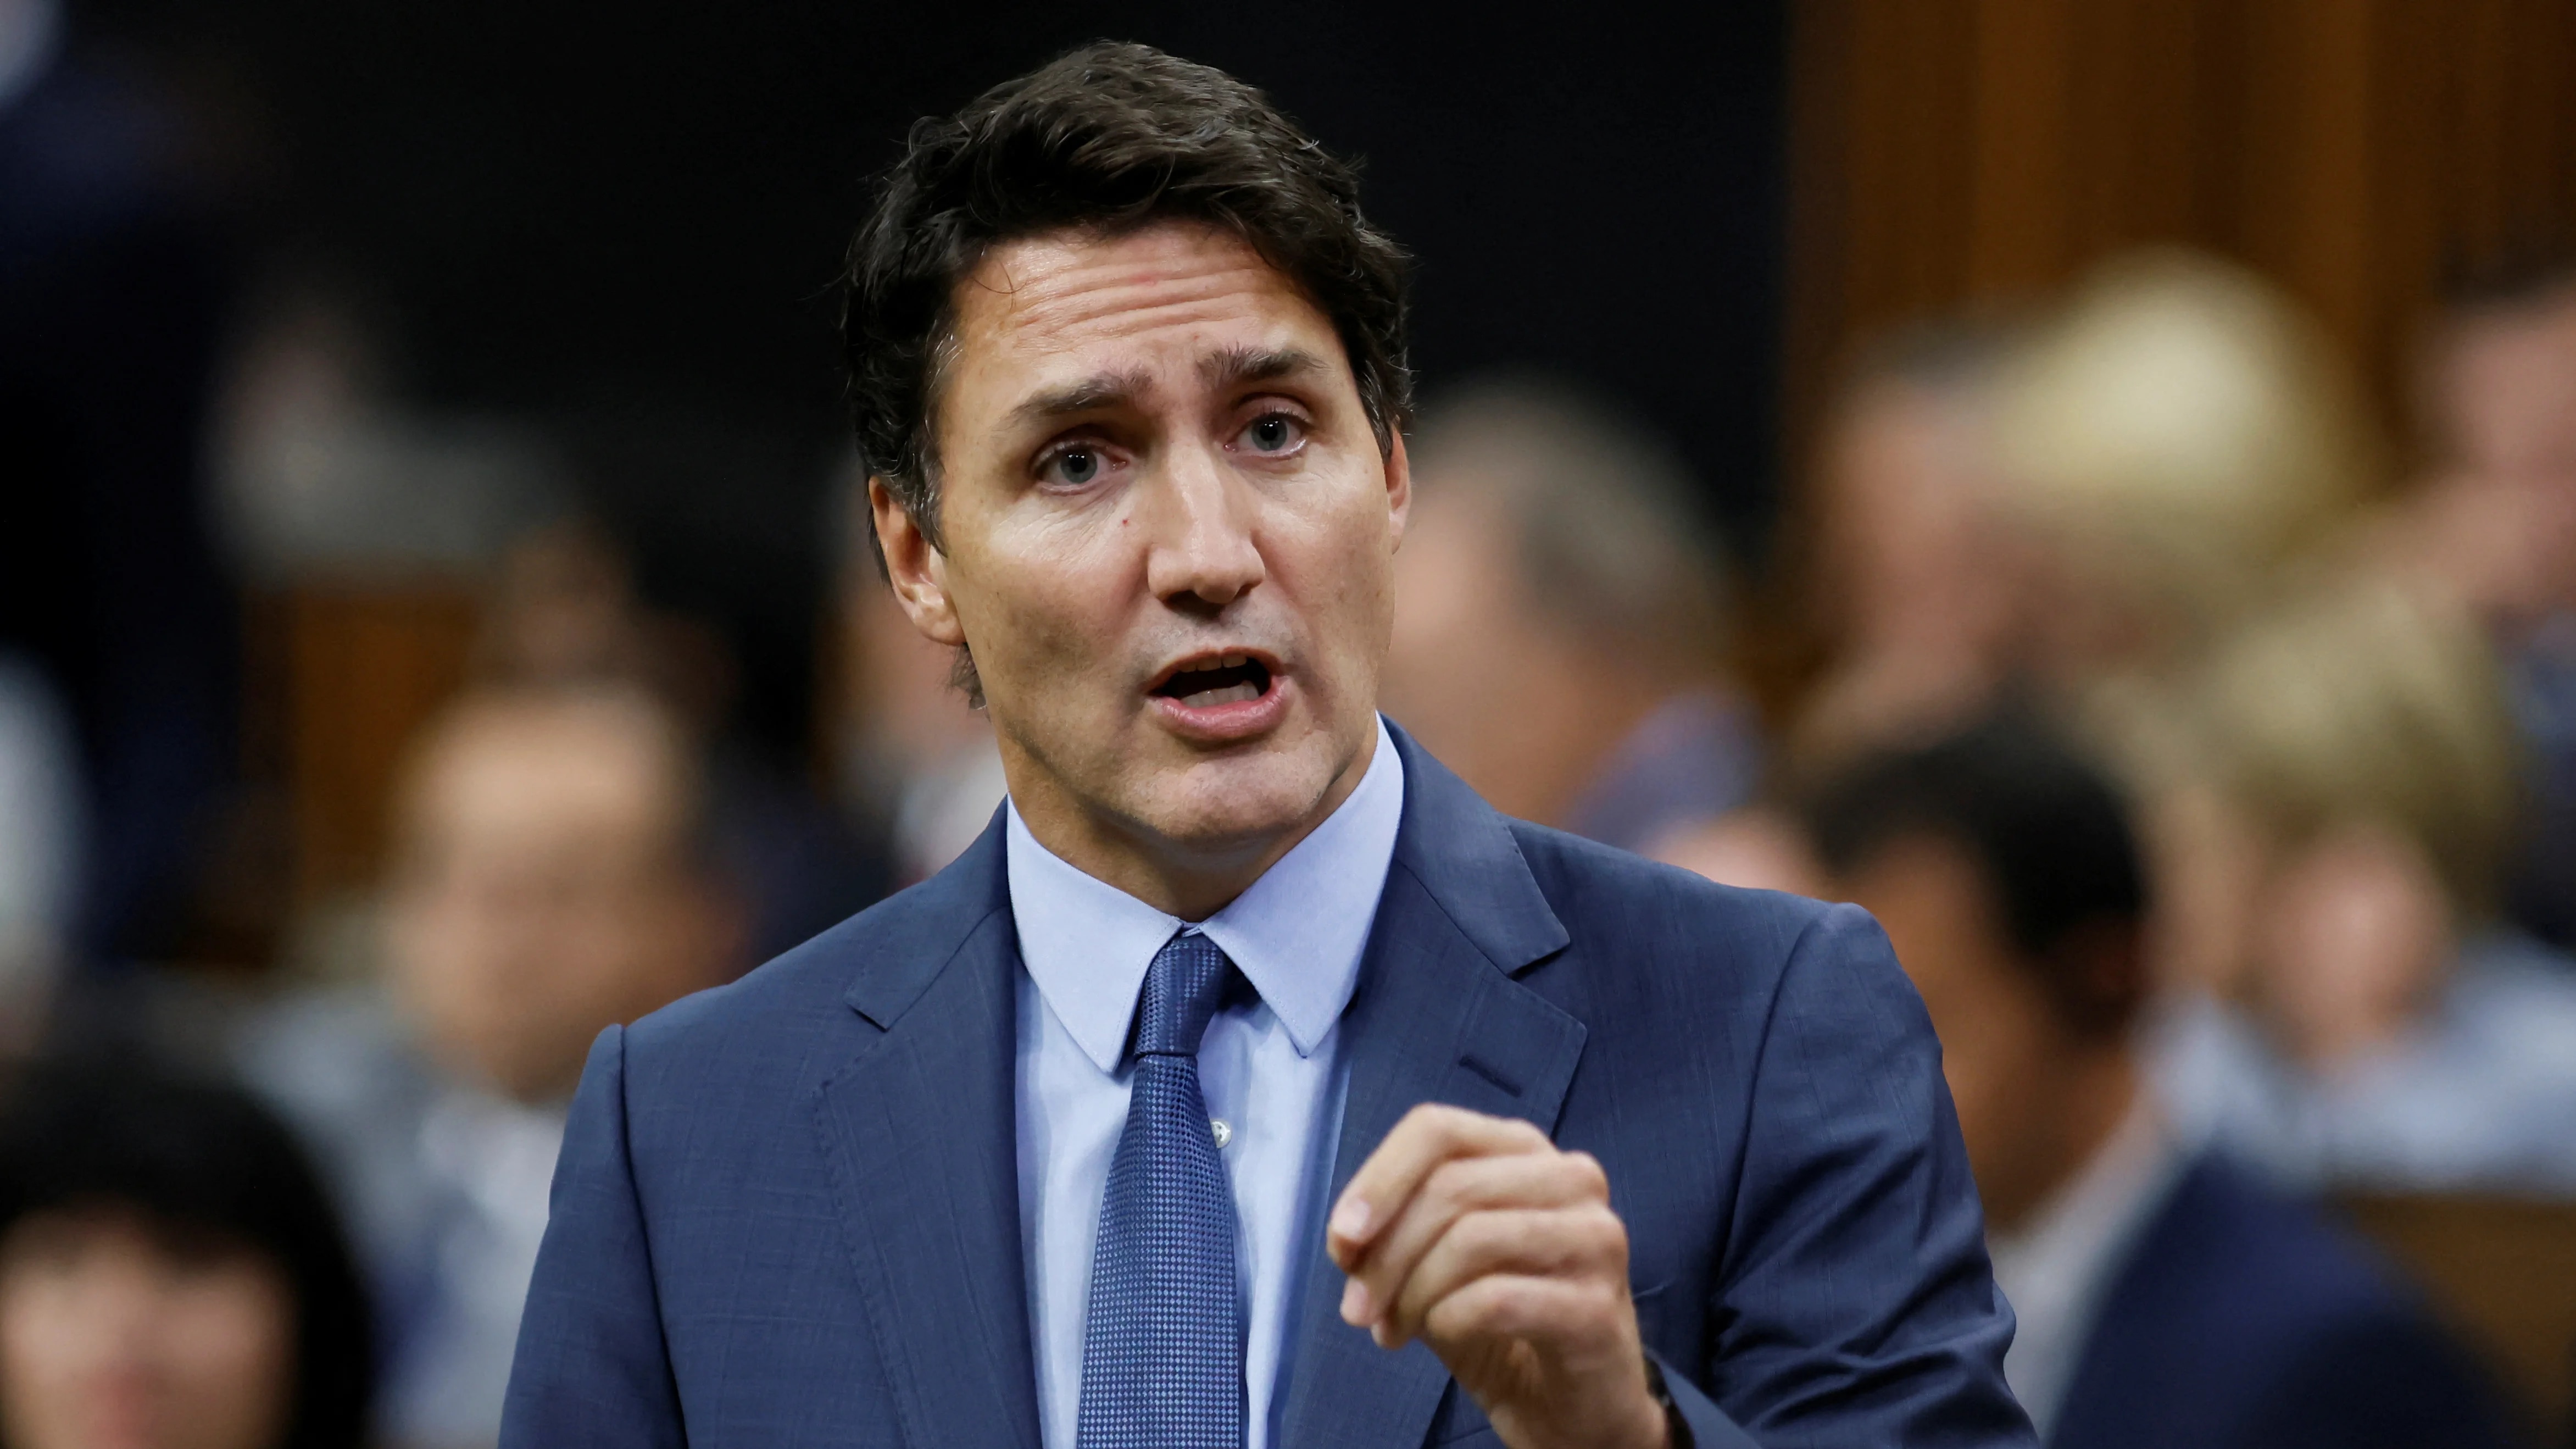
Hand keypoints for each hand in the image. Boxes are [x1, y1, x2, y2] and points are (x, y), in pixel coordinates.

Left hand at [1326, 1105, 1667, 1448]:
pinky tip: (1444, 1336)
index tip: (1342, 1237)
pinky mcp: (1597, 1306)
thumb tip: (1347, 1239)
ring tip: (1394, 1330)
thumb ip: (1392, 1237)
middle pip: (1450, 1185)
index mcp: (1523, 1151)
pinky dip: (1448, 1320)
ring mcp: (1594, 1238)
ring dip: (1412, 1291)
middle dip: (1386, 1253)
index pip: (1438, 1129)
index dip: (1378, 1180)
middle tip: (1357, 1309)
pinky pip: (1496, 1298)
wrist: (1571, 1403)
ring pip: (1472, 1237)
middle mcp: (1569, 1178)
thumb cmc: (1502, 1323)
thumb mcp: (1433, 1265)